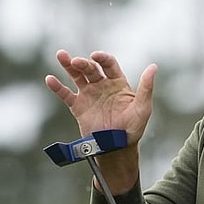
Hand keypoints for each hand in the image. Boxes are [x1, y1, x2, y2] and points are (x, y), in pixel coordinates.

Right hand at [45, 50, 157, 192]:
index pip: (109, 64)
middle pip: (91, 68)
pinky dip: (57, 87)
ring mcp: (89, 95)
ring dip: (69, 65)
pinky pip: (66, 94)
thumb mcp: (142, 107)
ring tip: (61, 55)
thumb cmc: (133, 128)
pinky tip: (50, 79)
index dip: (102, 58)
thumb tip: (154, 67)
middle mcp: (102, 85)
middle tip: (76, 61)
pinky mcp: (78, 107)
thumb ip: (146, 87)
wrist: (117, 147)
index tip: (95, 56)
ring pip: (77, 76)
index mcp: (118, 82)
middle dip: (83, 63)